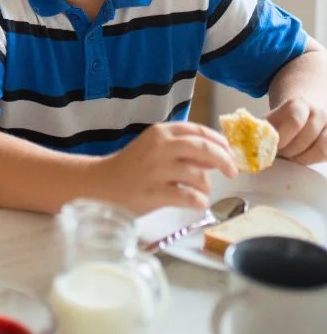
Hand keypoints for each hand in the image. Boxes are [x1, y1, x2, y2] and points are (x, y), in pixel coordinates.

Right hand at [98, 122, 237, 213]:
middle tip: (232, 172)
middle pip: (203, 149)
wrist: (101, 184)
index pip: (197, 130)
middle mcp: (160, 147)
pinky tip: (196, 202)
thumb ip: (180, 149)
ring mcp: (157, 171)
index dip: (218, 141)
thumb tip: (213, 157)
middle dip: (224, 160)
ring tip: (201, 191)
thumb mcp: (154, 148)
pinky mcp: (154, 193)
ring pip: (199, 176)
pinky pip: (189, 197)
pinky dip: (198, 201)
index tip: (229, 151)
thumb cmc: (130, 167)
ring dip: (207, 186)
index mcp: (160, 132)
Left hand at [266, 98, 326, 164]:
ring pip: (321, 149)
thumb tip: (250, 144)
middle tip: (280, 153)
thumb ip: (262, 128)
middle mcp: (318, 112)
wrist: (305, 110)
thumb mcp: (272, 118)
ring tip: (291, 155)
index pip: (294, 120)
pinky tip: (301, 157)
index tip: (272, 145)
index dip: (282, 137)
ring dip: (302, 157)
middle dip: (288, 151)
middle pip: (305, 139)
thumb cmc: (284, 120)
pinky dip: (312, 160)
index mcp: (299, 104)